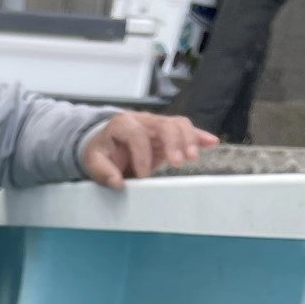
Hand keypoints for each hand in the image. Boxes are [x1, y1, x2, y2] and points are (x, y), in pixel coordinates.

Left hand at [81, 113, 217, 190]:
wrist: (105, 144)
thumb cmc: (100, 153)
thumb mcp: (93, 162)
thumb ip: (103, 172)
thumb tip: (118, 183)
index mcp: (122, 124)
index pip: (136, 134)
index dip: (141, 154)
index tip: (142, 176)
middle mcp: (142, 120)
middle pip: (163, 124)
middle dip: (173, 143)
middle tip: (178, 163)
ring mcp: (157, 124)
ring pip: (178, 124)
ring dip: (189, 139)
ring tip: (193, 157)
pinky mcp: (167, 132)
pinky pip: (185, 129)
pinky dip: (199, 136)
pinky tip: (211, 142)